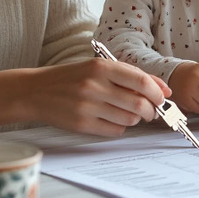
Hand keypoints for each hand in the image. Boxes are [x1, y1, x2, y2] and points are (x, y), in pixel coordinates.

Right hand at [28, 58, 171, 136]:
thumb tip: (163, 89)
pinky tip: (112, 119)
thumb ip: (129, 75)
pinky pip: (115, 130)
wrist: (35, 91)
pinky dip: (120, 126)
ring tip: (127, 112)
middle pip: (139, 104)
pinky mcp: (82, 124)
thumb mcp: (97, 68)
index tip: (162, 98)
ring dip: (135, 119)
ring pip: (130, 119)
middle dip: (151, 110)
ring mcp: (87, 106)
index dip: (157, 92)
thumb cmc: (70, 78)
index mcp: (101, 67)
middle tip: (151, 111)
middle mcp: (94, 85)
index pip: (141, 81)